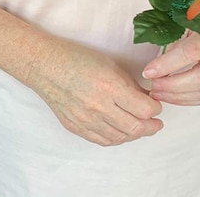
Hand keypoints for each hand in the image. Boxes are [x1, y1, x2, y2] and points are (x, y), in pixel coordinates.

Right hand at [25, 39, 163, 146]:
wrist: (44, 66)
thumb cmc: (75, 59)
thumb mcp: (109, 64)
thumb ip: (129, 84)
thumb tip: (146, 99)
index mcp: (109, 86)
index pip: (145, 109)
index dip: (156, 108)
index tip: (155, 104)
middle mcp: (98, 106)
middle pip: (136, 127)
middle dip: (151, 126)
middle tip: (155, 122)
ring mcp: (85, 119)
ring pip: (121, 137)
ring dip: (135, 134)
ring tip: (140, 127)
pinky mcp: (76, 127)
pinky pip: (103, 140)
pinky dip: (117, 138)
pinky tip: (121, 131)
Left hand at [142, 30, 199, 105]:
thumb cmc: (199, 23)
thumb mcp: (183, 23)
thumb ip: (170, 39)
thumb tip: (151, 64)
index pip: (190, 52)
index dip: (167, 65)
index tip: (147, 72)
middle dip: (173, 86)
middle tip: (152, 86)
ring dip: (178, 97)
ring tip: (158, 93)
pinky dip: (189, 100)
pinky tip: (172, 96)